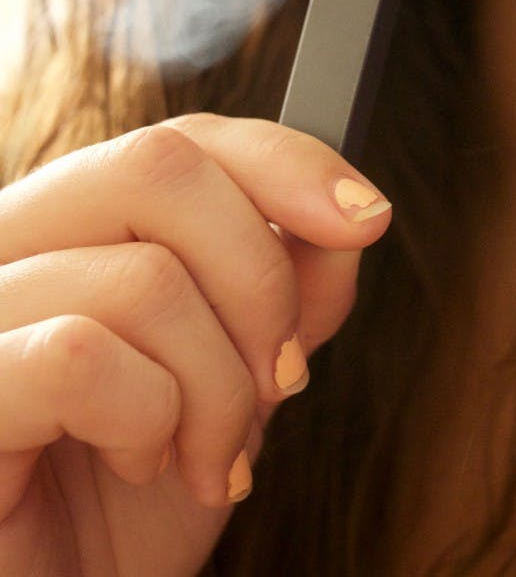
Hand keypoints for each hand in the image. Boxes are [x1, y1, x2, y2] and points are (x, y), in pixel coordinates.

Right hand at [0, 115, 390, 575]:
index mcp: (75, 226)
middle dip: (259, 281)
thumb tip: (350, 217)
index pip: (181, 140)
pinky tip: (140, 466)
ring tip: (212, 457)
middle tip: (282, 379)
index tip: (366, 216)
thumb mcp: (240, 374)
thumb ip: (289, 288)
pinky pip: (82, 357)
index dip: (283, 162)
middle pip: (159, 167)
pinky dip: (148, 421)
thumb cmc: (141, 490)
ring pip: (145, 277)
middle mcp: (14, 242)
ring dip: (219, 388)